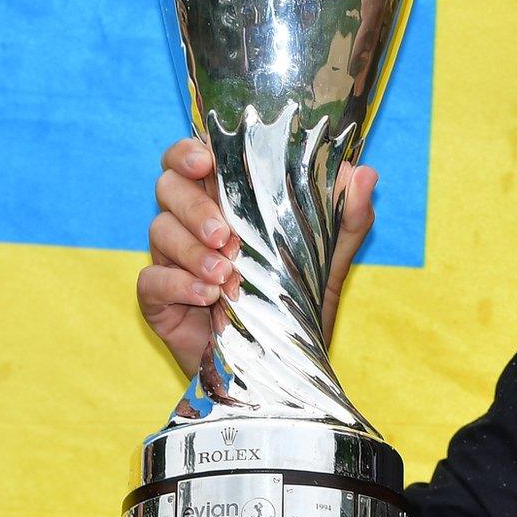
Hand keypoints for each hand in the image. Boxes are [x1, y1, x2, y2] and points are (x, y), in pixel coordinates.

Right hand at [136, 137, 378, 375]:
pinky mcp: (159, 299)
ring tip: (225, 273)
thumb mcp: (330, 260)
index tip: (204, 160)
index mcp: (226, 202)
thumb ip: (348, 218)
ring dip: (191, 248)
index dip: (188, 151)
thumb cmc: (297, 303)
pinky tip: (207, 296)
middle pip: (168, 188)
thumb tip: (364, 172)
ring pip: (159, 231)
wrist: (282, 366)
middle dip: (193, 205)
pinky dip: (178, 283)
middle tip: (224, 234)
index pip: (191, 160)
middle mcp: (192, 224)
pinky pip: (151, 280)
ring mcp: (172, 260)